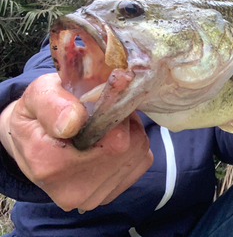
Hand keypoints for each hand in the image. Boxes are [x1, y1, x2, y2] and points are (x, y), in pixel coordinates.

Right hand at [0, 73, 152, 211]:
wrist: (31, 141)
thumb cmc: (37, 114)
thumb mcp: (38, 95)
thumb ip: (53, 104)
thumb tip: (74, 120)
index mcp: (50, 165)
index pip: (115, 140)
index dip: (115, 113)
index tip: (103, 99)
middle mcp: (73, 190)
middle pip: (130, 144)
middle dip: (122, 121)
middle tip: (101, 110)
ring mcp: (93, 197)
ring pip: (138, 150)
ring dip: (128, 131)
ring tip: (102, 125)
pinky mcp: (110, 194)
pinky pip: (140, 160)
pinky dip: (132, 144)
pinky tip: (109, 139)